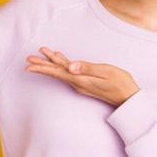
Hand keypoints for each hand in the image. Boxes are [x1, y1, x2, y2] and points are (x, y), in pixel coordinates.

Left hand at [25, 47, 139, 106]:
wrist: (129, 99)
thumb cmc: (121, 83)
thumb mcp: (106, 72)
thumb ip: (87, 68)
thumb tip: (70, 66)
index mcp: (81, 79)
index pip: (57, 72)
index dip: (43, 67)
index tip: (29, 64)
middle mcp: (78, 83)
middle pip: (56, 72)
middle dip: (41, 66)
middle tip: (27, 60)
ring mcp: (82, 84)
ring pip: (62, 72)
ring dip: (50, 64)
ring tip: (39, 56)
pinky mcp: (86, 83)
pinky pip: (70, 73)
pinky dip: (63, 65)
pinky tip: (60, 60)